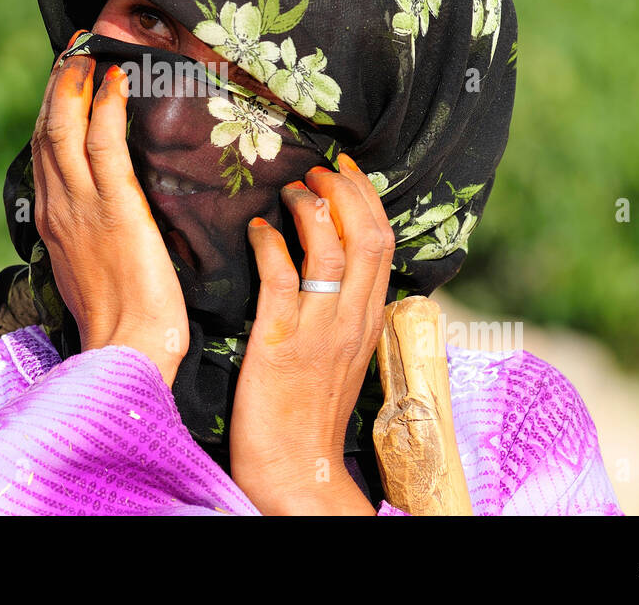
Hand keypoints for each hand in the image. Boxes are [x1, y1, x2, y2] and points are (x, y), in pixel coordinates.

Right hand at [30, 40, 188, 386]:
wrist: (126, 348)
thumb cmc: (121, 321)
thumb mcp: (92, 270)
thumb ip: (91, 235)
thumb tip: (108, 214)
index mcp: (51, 222)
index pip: (44, 154)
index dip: (52, 112)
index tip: (64, 82)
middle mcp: (58, 207)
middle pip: (48, 131)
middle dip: (58, 86)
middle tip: (72, 50)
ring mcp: (82, 205)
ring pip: (66, 129)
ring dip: (75, 84)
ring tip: (88, 53)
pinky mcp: (115, 207)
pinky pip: (104, 144)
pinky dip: (106, 106)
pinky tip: (116, 80)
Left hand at [229, 153, 395, 514]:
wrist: (298, 470)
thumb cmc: (310, 412)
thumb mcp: (342, 355)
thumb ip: (343, 311)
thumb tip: (331, 265)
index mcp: (369, 320)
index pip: (383, 244)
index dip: (365, 199)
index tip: (344, 170)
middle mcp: (352, 321)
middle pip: (367, 238)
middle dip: (345, 191)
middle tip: (317, 169)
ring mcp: (318, 333)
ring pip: (332, 252)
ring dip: (311, 209)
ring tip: (290, 189)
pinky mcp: (279, 346)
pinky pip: (282, 280)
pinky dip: (270, 245)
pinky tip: (255, 229)